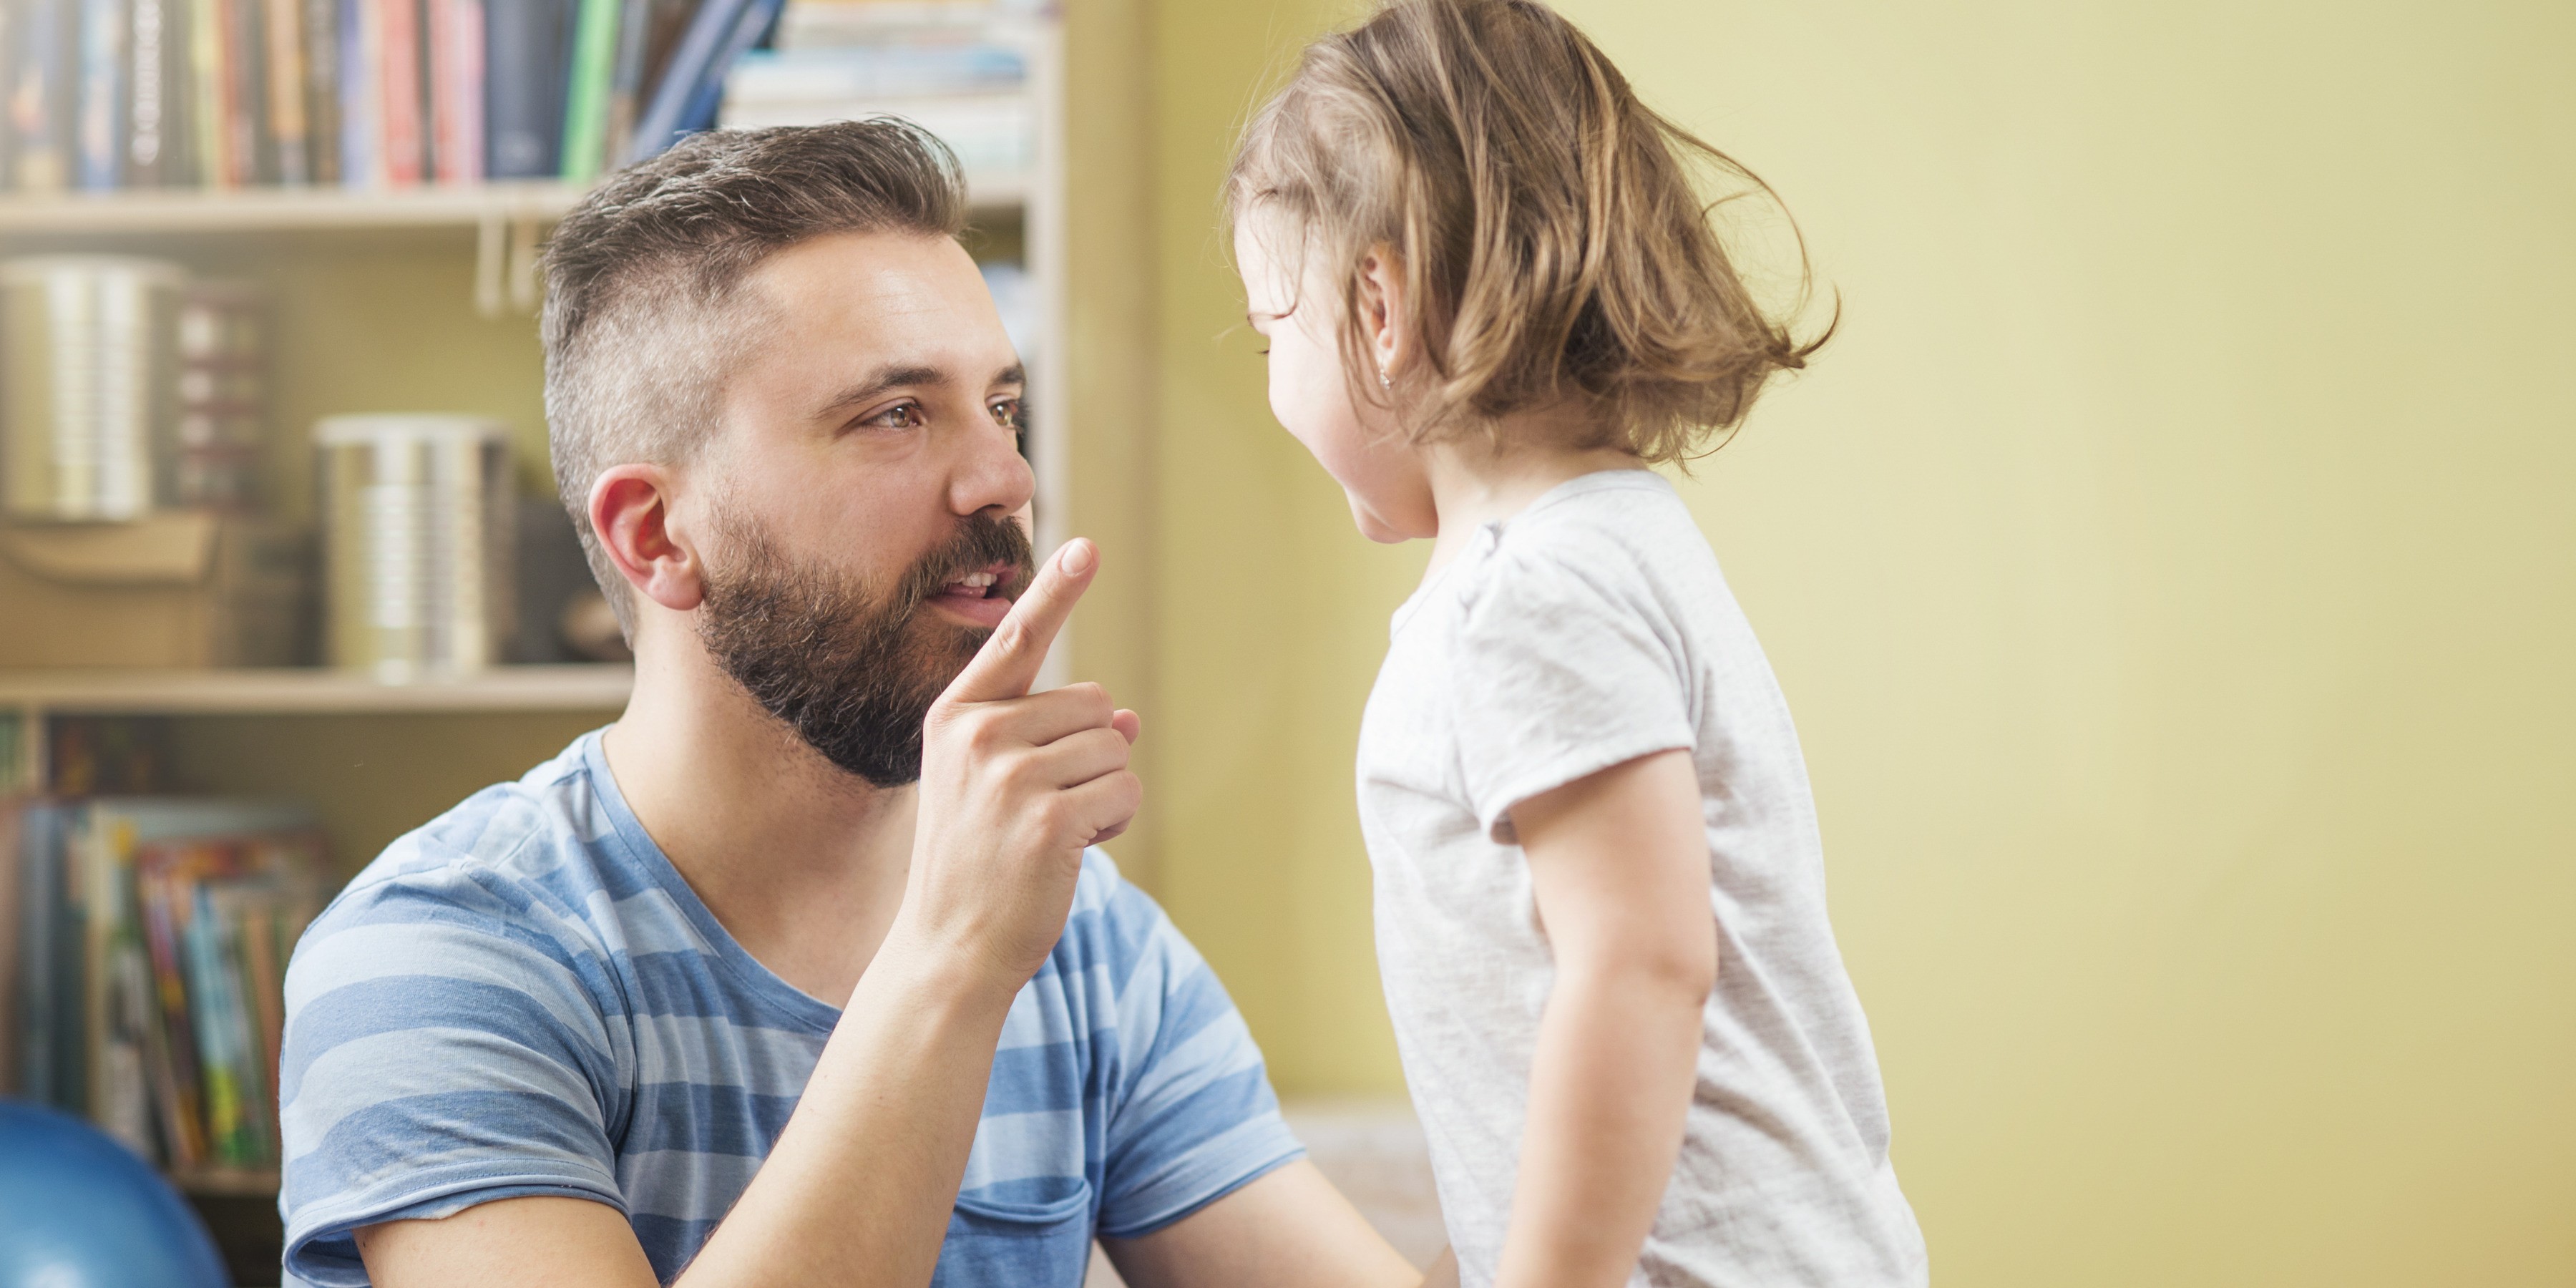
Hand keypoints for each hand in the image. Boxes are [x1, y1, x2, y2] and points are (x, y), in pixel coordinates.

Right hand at [900, 538, 1142, 986]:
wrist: (951, 949)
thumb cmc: (978, 865)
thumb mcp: (998, 788)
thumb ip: (1050, 740)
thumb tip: (1127, 719)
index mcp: (956, 717)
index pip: (1016, 641)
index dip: (1054, 591)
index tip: (1086, 548)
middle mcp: (978, 735)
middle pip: (1094, 705)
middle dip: (1090, 758)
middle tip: (1040, 813)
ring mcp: (1010, 775)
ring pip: (1115, 750)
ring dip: (1103, 796)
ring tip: (1048, 837)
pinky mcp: (1047, 817)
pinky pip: (1123, 794)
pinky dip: (1112, 827)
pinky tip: (1068, 855)